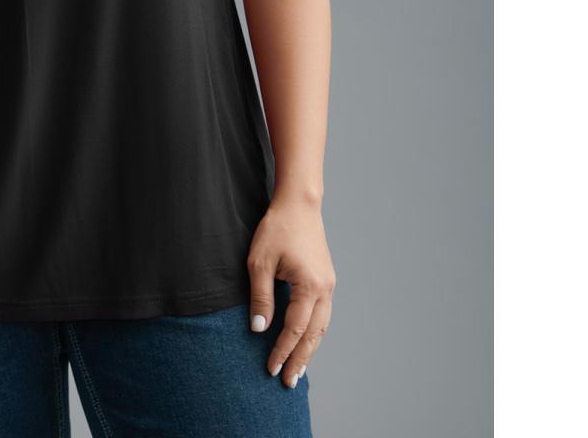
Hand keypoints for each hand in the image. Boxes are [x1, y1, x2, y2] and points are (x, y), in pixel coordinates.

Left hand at [246, 195, 335, 388]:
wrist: (299, 205)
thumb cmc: (277, 229)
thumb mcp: (259, 262)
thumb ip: (260, 297)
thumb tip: (259, 329)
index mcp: (310, 286)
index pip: (295, 328)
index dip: (282, 350)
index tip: (271, 369)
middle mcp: (325, 289)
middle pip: (314, 335)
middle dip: (300, 359)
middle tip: (289, 383)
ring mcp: (329, 285)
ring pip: (322, 327)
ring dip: (310, 349)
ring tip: (298, 369)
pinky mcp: (326, 280)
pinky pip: (323, 315)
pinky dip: (314, 332)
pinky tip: (305, 341)